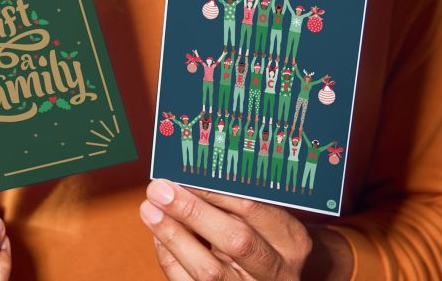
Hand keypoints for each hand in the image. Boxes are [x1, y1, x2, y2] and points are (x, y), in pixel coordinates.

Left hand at [140, 180, 350, 279]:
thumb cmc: (269, 241)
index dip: (214, 191)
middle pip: (235, 241)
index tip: (185, 173)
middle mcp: (276, 270)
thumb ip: (240, 201)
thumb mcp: (270, 220)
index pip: (253, 209)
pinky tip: (159, 235)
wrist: (278, 279)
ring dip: (173, 236)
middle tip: (160, 189)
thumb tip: (193, 173)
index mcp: (292, 240)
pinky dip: (170, 258)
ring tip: (149, 209)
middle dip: (193, 212)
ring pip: (209, 270)